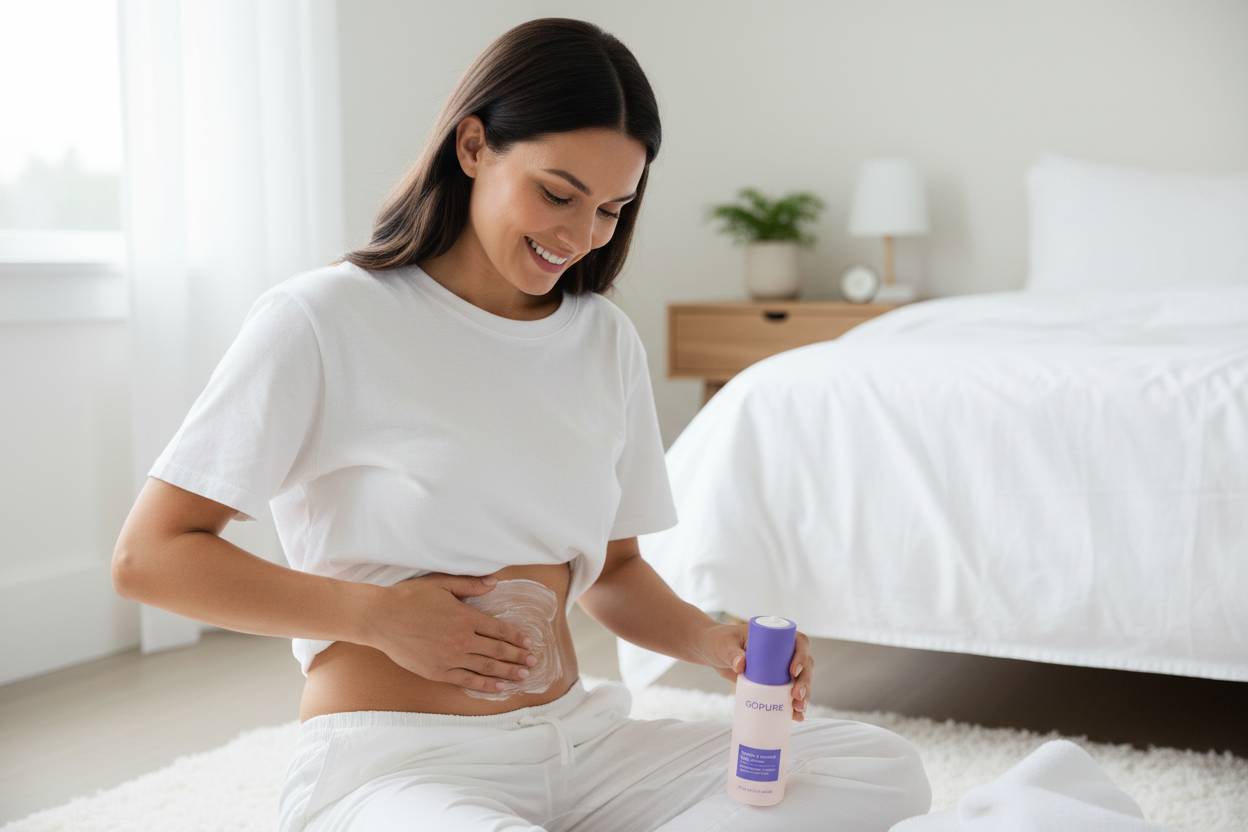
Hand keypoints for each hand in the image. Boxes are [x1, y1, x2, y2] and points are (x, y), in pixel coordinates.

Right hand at [362, 573, 536, 694]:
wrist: (380, 618)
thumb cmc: (409, 598)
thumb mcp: (442, 583)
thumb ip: (470, 584)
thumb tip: (494, 583)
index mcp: (465, 617)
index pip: (499, 629)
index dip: (516, 637)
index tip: (528, 642)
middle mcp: (462, 640)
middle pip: (498, 650)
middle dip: (518, 656)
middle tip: (533, 661)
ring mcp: (450, 658)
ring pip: (487, 667)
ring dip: (508, 671)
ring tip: (523, 675)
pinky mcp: (437, 672)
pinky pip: (467, 680)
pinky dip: (485, 684)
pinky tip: (499, 687)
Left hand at [700, 621, 813, 721]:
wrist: (711, 652)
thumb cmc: (719, 642)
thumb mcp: (725, 646)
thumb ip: (731, 653)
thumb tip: (741, 665)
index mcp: (776, 636)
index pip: (798, 642)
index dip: (801, 656)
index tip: (793, 671)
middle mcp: (783, 651)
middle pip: (805, 665)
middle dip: (804, 682)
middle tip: (796, 697)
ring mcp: (779, 667)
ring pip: (800, 681)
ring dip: (803, 696)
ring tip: (798, 711)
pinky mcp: (773, 682)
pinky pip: (788, 693)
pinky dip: (793, 705)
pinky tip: (795, 716)